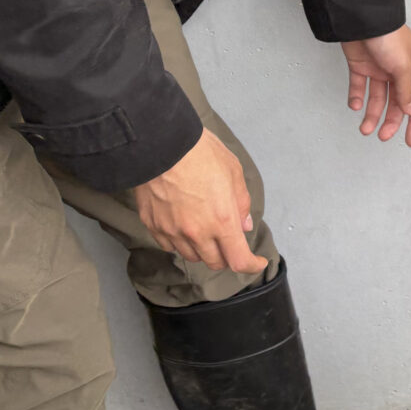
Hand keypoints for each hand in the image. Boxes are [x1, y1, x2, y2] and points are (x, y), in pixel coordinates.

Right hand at [133, 128, 263, 275]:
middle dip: (227, 256)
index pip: (238, 260)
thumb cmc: (201, 153)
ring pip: (192, 256)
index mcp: (222, 221)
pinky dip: (181, 243)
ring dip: (203, 250)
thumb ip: (241, 203)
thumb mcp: (233, 172)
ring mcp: (172, 232)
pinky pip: (170, 246)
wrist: (161, 144)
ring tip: (206, 231)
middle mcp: (197, 233)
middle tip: (230, 242)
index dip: (251, 266)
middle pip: (215, 262)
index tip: (257, 261)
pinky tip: (184, 227)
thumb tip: (243, 225)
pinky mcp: (153, 226)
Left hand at [341, 26, 410, 144]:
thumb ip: (405, 91)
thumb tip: (409, 111)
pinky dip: (357, 98)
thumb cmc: (388, 36)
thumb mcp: (402, 65)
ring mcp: (379, 69)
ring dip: (372, 115)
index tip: (410, 140)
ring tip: (365, 129)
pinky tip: (355, 105)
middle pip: (397, 103)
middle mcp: (398, 71)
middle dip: (391, 121)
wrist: (362, 19)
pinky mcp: (361, 66)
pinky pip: (360, 87)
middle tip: (382, 135)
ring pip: (377, 99)